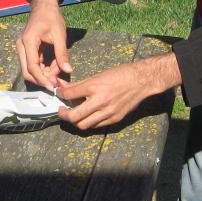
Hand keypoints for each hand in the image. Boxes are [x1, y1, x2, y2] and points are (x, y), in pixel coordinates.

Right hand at [16, 0, 71, 89]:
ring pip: (30, 69)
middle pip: (27, 71)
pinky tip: (55, 65)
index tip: (53, 87)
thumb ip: (62, 54)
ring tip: (59, 69)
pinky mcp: (27, 49)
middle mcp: (21, 46)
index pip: (32, 67)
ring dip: (44, 73)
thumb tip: (68, 71)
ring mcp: (23, 48)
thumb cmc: (51, 17)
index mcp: (28, 42)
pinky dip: (43, 67)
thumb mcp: (59, 35)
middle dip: (42, 79)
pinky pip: (33, 63)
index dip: (42, 79)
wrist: (44, 6)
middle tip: (56, 82)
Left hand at [56, 53, 180, 129]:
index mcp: (93, 87)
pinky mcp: (114, 119)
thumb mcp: (98, 75)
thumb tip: (66, 88)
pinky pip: (96, 126)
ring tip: (73, 114)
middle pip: (74, 117)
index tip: (59, 94)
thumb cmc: (120, 74)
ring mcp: (107, 113)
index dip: (60, 95)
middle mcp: (99, 102)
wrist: (141, 81)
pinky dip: (88, 122)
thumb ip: (81, 84)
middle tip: (61, 110)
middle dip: (63, 115)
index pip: (69, 95)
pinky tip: (87, 116)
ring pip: (83, 125)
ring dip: (75, 121)